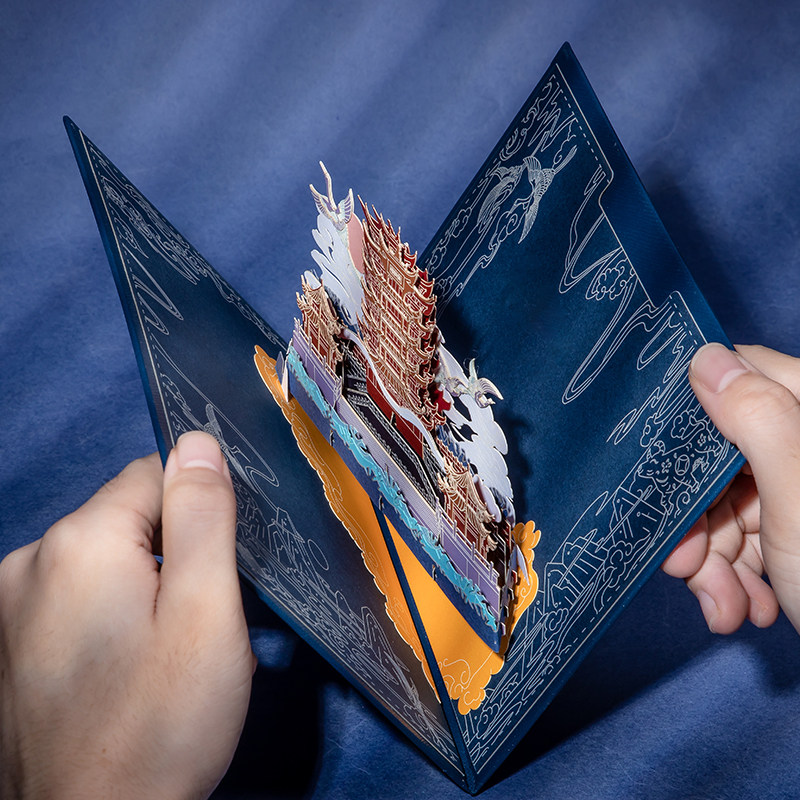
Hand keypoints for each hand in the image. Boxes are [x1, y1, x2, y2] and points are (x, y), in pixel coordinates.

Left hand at [0, 431, 252, 799]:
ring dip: (144, 589)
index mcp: (79, 541)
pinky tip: (128, 672)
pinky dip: (110, 618)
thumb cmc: (161, 723)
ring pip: (105, 562)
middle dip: (173, 555)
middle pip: (128, 520)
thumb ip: (203, 516)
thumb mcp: (205, 612)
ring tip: (165, 655)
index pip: (155, 474)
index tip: (217, 570)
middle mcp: (29, 561)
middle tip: (198, 625)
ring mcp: (8, 607)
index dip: (199, 515)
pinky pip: (76, 600)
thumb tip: (197, 442)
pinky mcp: (8, 646)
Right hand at [663, 344, 799, 634]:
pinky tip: (743, 609)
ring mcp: (798, 489)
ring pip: (723, 504)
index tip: (663, 474)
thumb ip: (757, 420)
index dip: (691, 424)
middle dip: (697, 518)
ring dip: (711, 561)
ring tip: (726, 608)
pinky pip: (743, 539)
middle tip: (686, 567)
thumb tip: (704, 355)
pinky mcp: (795, 530)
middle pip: (718, 456)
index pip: (737, 381)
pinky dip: (732, 577)